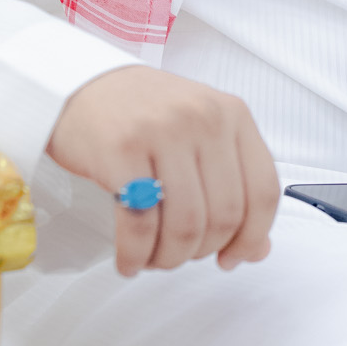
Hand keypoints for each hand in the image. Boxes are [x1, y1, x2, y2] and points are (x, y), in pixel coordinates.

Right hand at [47, 67, 279, 277]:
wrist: (83, 84)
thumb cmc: (145, 114)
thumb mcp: (201, 136)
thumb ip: (235, 186)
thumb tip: (257, 251)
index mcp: (233, 114)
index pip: (263, 190)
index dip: (251, 236)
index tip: (232, 258)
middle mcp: (204, 118)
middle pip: (224, 215)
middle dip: (202, 251)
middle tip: (180, 255)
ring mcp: (163, 131)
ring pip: (185, 225)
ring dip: (169, 258)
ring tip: (154, 259)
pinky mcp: (121, 149)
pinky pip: (140, 223)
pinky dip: (136, 255)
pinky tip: (130, 261)